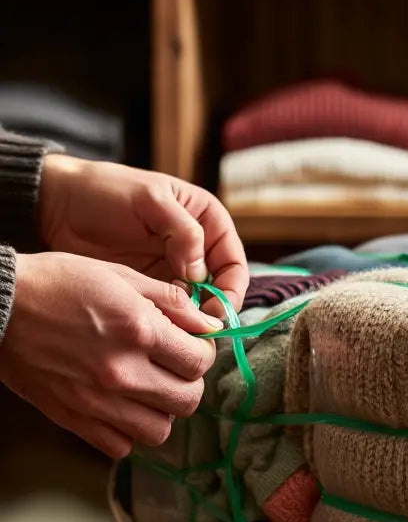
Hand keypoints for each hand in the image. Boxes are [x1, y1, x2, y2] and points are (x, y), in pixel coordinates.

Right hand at [0, 252, 220, 458]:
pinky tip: (121, 409)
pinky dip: (128, 433)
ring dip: (161, 412)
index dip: (202, 354)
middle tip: (173, 370)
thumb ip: (171, 302)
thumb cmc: (58, 283)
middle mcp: (123, 370)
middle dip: (188, 385)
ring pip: (159, 431)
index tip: (191, 348)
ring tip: (148, 392)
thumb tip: (211, 324)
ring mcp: (98, 401)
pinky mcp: (74, 419)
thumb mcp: (120, 276)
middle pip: (187, 400)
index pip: (200, 361)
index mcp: (139, 330)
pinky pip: (121, 446)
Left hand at [39, 155, 247, 318]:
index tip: (216, 310)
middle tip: (197, 329)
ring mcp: (174, 269)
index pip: (233, 263)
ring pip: (197, 304)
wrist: (59, 205)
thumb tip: (200, 272)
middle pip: (220, 289)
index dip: (230, 290)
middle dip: (213, 311)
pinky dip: (170, 321)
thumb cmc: (106, 191)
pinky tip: (157, 325)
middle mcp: (197, 248)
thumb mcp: (149, 200)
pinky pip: (171, 310)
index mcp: (207, 221)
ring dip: (191, 320)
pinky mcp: (152, 286)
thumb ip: (182, 231)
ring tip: (175, 330)